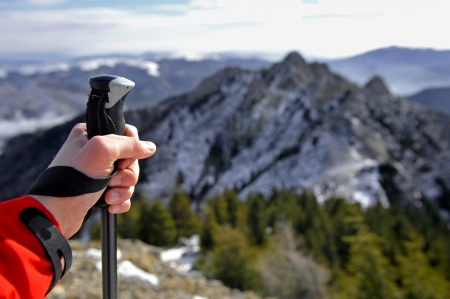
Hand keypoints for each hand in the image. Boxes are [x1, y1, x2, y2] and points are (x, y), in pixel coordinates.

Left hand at [30, 123, 155, 237]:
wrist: (56, 213)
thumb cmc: (73, 179)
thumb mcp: (102, 151)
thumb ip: (128, 144)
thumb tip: (150, 147)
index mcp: (92, 134)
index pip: (126, 132)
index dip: (131, 148)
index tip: (121, 160)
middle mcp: (95, 151)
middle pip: (131, 158)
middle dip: (127, 174)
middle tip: (114, 180)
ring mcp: (97, 173)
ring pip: (128, 178)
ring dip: (123, 189)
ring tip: (108, 196)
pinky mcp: (99, 191)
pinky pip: (123, 194)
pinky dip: (120, 201)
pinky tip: (110, 205)